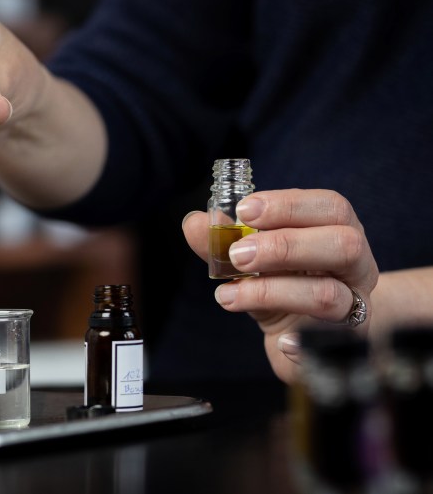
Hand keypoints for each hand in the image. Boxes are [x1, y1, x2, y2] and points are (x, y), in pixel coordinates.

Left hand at [182, 188, 378, 383]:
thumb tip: (194, 222)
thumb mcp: (253, 264)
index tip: (243, 211)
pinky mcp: (344, 347)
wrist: (309, 344)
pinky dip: (301, 344)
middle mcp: (357, 269)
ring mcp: (355, 309)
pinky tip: (280, 341)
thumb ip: (224, 242)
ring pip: (328, 294)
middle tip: (237, 256)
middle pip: (343, 245)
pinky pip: (328, 345)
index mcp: (339, 234)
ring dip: (272, 291)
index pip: (331, 206)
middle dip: (284, 246)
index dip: (288, 205)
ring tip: (231, 294)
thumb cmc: (285, 289)